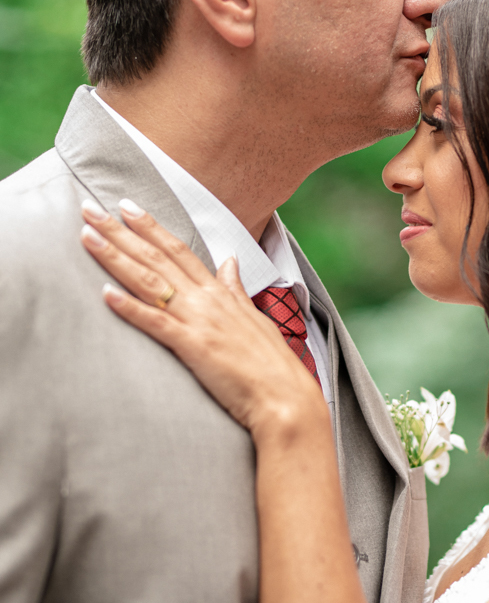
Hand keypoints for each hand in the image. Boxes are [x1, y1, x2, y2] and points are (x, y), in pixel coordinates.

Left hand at [79, 199, 325, 436]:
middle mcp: (206, 299)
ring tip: (88, 237)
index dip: (151, 227)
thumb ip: (235, 288)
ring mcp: (199, 321)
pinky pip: (156, 323)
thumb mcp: (253, 317)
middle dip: (121, 232)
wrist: (285, 395)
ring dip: (116, 258)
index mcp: (219, 292)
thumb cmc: (271, 362)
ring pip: (150, 282)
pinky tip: (106, 294)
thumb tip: (229, 261)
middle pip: (157, 257)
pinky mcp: (193, 347)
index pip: (179, 250)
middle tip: (90, 209)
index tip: (127, 207)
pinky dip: (131, 308)